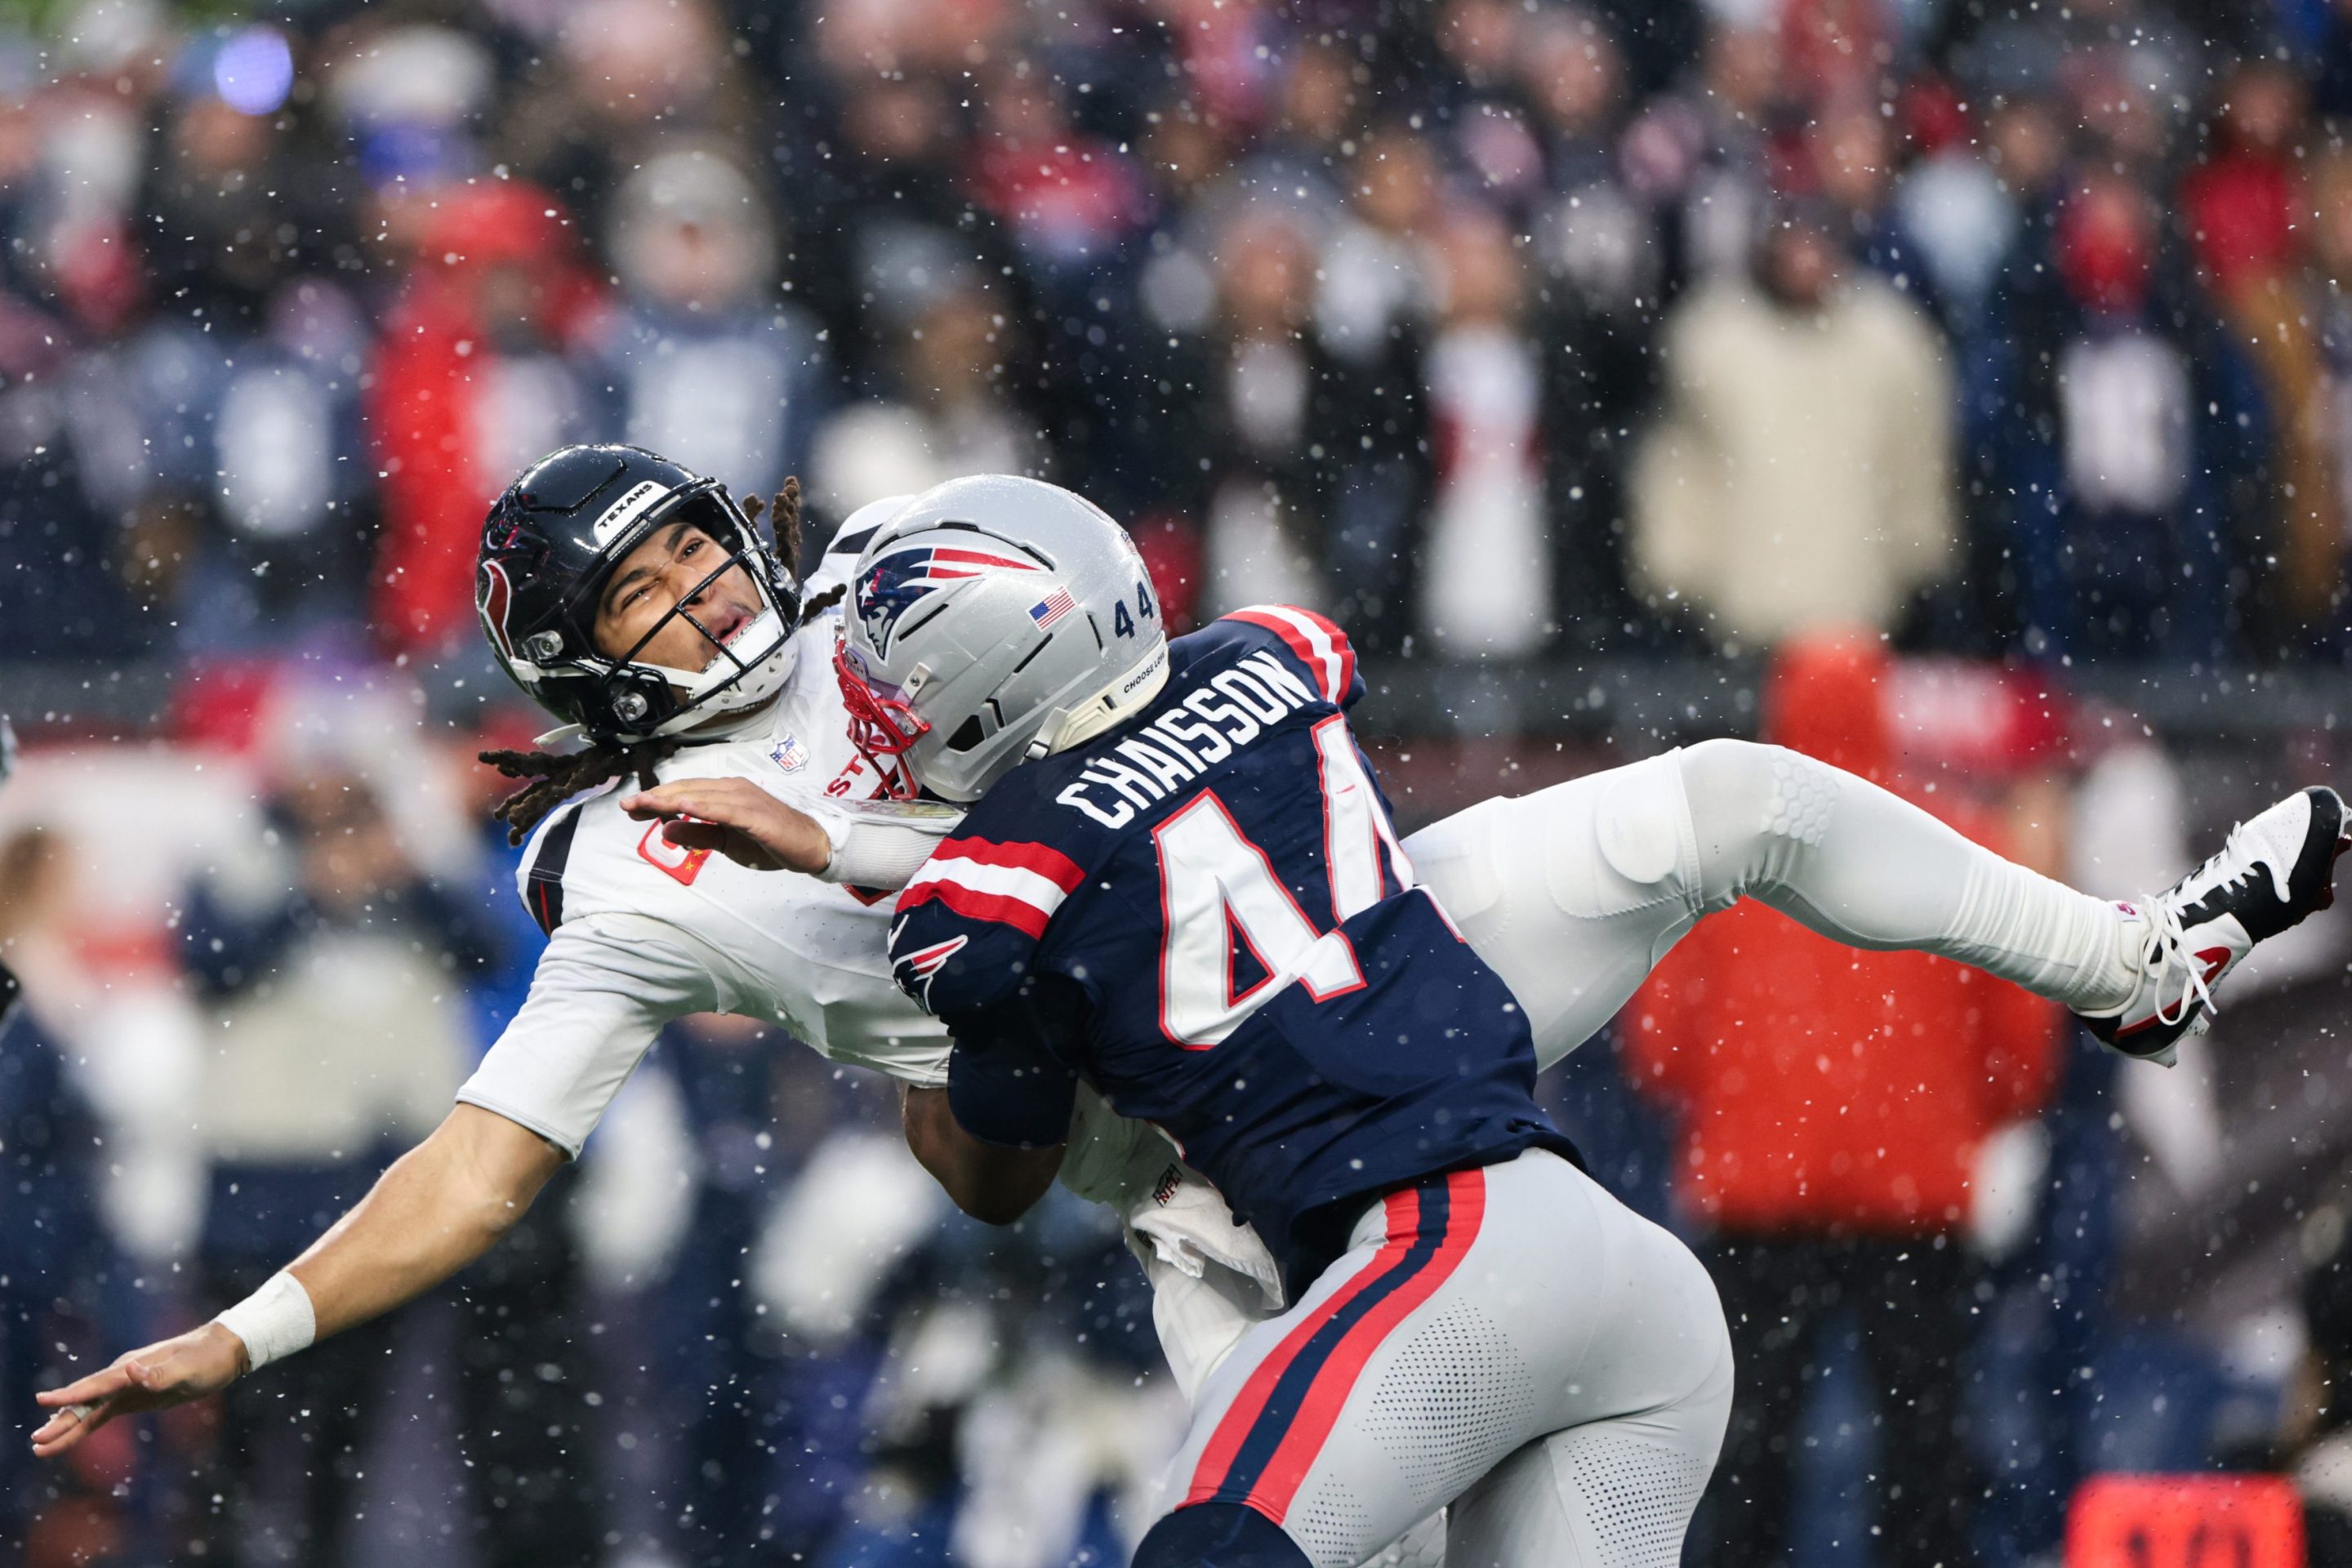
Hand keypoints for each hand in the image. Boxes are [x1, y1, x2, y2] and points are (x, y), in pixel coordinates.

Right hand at [31, 1321, 248, 1458]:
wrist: (223, 1350)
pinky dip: (86, 1425)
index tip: (43, 1401)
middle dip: (61, 1421)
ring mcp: (128, 1387)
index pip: (95, 1385)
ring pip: (90, 1410)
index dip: (70, 1395)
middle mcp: (123, 1376)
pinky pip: (104, 1414)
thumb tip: (132, 1370)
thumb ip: (160, 1373)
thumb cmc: (207, 1358)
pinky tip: (71, 1434)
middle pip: (86, 1401)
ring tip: (40, 1445)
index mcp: (131, 1368)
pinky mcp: (136, 1397)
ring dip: (67, 1426)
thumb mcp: (188, 1368)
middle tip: (36, 1441)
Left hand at [620, 778, 832, 873]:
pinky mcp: (755, 814)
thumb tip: (666, 828)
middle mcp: (733, 789)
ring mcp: (745, 799)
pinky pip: (723, 810)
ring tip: (644, 806)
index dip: (658, 798)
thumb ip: (699, 834)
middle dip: (656, 797)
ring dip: (670, 800)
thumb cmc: (770, 841)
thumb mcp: (727, 841)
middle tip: (628, 807)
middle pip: (687, 789)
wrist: (810, 846)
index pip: (686, 792)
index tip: (632, 808)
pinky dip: (702, 808)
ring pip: (700, 796)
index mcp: (726, 793)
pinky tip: (682, 809)